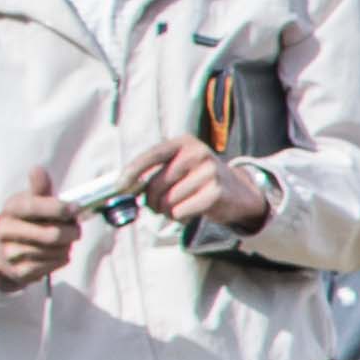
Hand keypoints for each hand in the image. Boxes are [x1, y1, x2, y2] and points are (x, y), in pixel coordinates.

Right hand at [0, 166, 80, 286]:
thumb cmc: (23, 220)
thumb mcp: (28, 201)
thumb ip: (38, 188)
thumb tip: (38, 169)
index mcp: (11, 209)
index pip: (35, 206)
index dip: (58, 208)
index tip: (75, 208)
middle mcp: (6, 231)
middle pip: (52, 235)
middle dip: (71, 232)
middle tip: (76, 229)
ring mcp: (11, 254)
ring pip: (55, 251)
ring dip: (67, 246)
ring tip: (63, 241)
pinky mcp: (19, 272)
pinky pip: (52, 265)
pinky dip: (61, 258)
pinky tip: (55, 252)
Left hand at [136, 135, 268, 234]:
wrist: (239, 192)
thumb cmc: (200, 180)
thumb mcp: (181, 165)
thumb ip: (157, 171)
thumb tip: (125, 187)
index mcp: (183, 143)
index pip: (151, 156)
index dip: (132, 172)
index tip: (120, 187)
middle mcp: (196, 154)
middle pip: (156, 184)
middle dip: (151, 201)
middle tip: (156, 207)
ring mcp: (208, 172)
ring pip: (167, 201)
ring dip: (166, 211)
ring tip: (176, 208)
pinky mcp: (215, 193)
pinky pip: (180, 211)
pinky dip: (179, 217)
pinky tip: (188, 212)